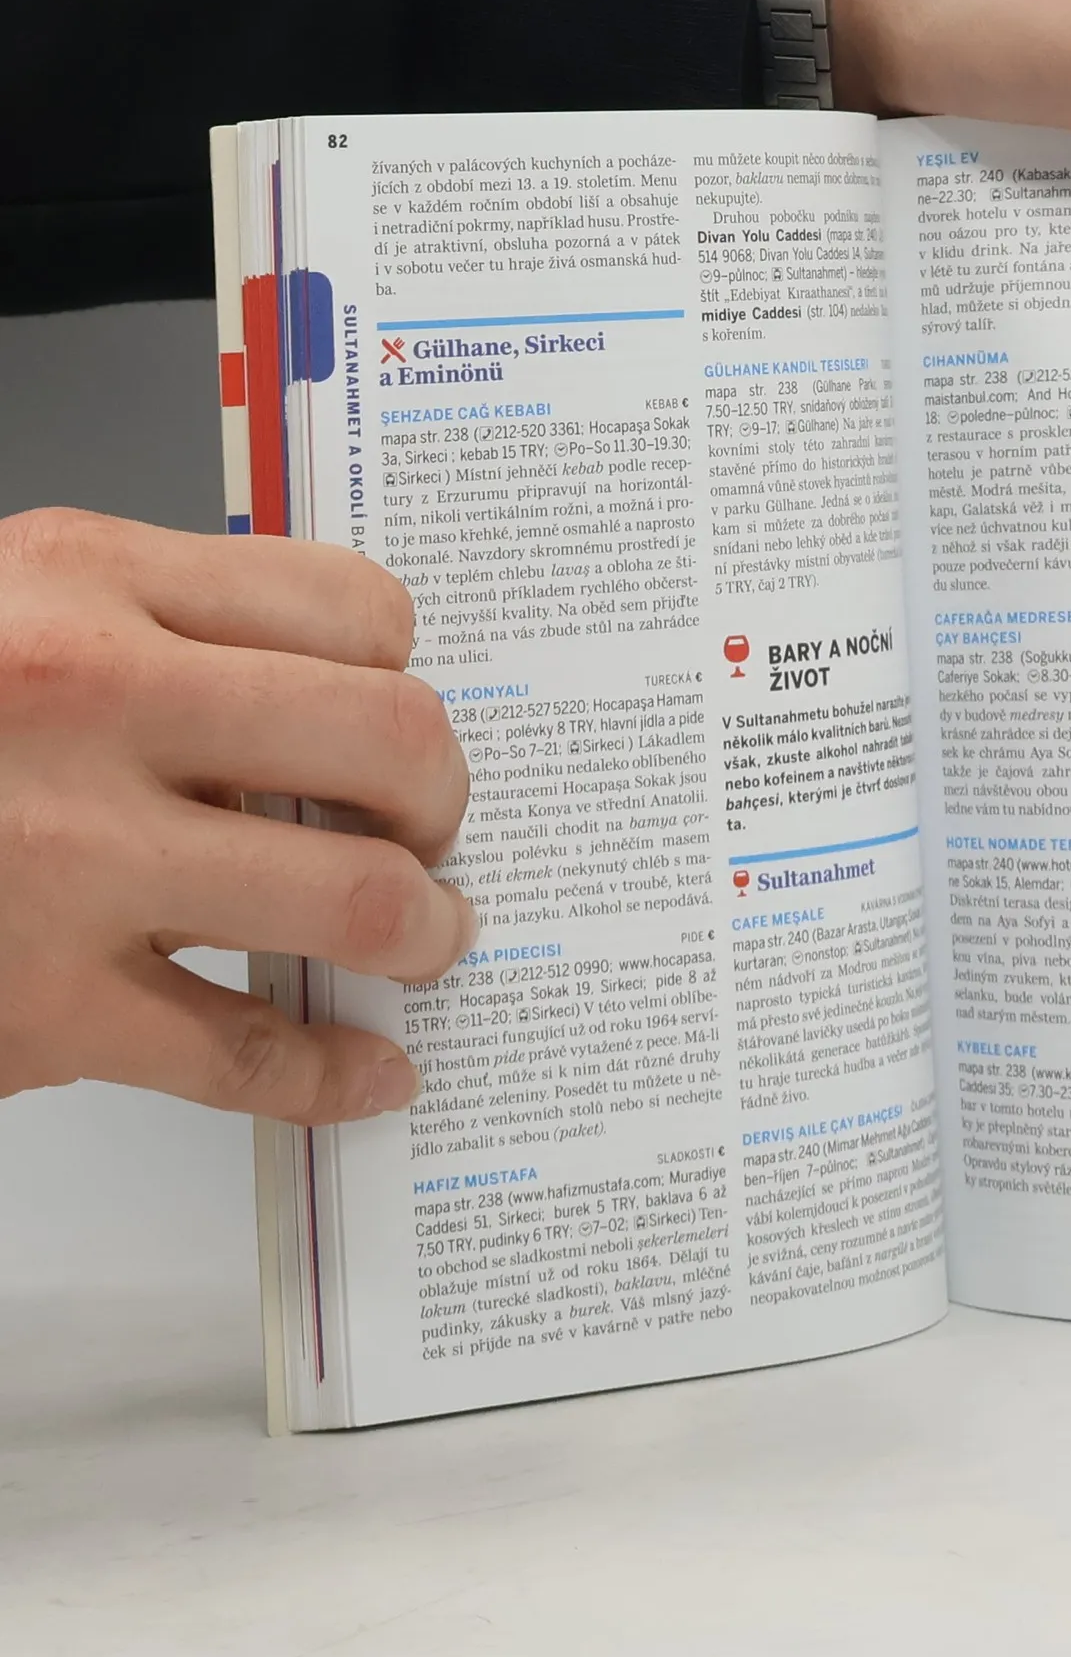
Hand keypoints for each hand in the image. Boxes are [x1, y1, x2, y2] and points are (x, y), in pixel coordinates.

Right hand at [0, 509, 473, 1122]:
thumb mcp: (3, 610)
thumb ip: (151, 636)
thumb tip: (316, 710)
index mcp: (85, 583)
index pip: (355, 607)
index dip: (403, 675)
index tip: (396, 721)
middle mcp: (90, 704)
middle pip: (390, 742)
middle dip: (441, 799)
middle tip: (431, 829)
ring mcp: (69, 861)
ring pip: (352, 897)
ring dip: (423, 927)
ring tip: (428, 938)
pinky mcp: (40, 1005)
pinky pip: (243, 1051)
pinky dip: (333, 1073)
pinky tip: (371, 1071)